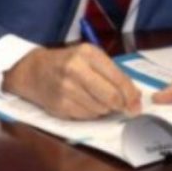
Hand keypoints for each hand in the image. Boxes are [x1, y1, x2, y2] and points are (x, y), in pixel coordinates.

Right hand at [2, 44, 141, 119]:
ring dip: (104, 109)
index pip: (118, 78)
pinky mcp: (60, 105)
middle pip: (111, 97)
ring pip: (100, 109)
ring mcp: (66, 89)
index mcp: (88, 53)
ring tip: (97, 99)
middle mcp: (76, 69)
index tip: (137, 104)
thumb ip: (113, 73)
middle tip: (123, 107)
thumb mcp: (90, 57)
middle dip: (121, 105)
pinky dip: (91, 113)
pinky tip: (84, 103)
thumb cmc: (68, 62)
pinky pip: (87, 116)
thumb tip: (135, 96)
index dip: (131, 95)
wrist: (34, 70)